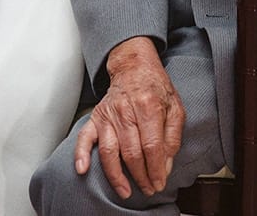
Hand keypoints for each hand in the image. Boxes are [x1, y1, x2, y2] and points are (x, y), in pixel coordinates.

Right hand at [74, 37, 183, 198]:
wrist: (133, 66)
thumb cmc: (155, 87)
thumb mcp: (175, 107)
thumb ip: (172, 137)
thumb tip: (165, 165)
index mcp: (149, 106)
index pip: (152, 146)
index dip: (155, 169)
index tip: (159, 183)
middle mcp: (126, 110)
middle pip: (132, 152)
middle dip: (141, 176)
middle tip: (148, 188)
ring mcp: (108, 114)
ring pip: (110, 151)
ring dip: (117, 175)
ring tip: (125, 190)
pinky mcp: (96, 117)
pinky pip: (84, 137)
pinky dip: (81, 154)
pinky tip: (82, 169)